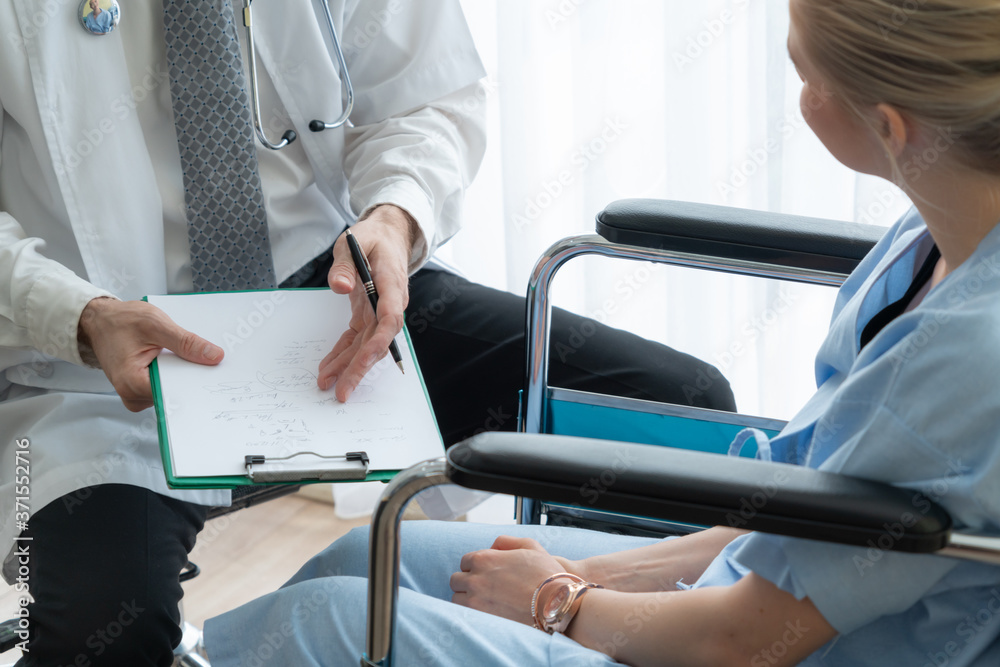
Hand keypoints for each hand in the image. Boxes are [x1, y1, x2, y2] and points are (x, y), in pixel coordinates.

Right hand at [78, 297, 223, 411]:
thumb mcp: (156, 325)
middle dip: (193, 378)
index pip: (175, 393)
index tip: (216, 375)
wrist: (100, 321)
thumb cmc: (121, 321)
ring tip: (194, 358)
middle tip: (213, 363)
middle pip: (175, 394)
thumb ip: (186, 342)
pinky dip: (175, 374)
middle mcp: (132, 395)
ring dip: (184, 375)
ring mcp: (135, 394)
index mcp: (132, 382)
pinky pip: (165, 385)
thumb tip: (215, 356)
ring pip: (172, 390)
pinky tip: (181, 360)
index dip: (197, 383)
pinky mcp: (140, 389)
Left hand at [318, 205, 415, 400]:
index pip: (390, 317)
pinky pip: (356, 339)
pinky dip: (342, 354)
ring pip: (366, 346)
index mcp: (391, 284)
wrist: (388, 237)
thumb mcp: (354, 242)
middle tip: (343, 390)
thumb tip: (339, 286)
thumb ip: (345, 265)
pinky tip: (329, 369)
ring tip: (327, 384)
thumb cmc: (373, 238)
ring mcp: (379, 312)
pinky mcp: (368, 315)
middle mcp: (390, 304)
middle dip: (360, 368)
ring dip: (348, 367)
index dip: (380, 340)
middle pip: (378, 341)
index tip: (366, 358)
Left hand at [449, 536, 570, 625]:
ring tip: (485, 603)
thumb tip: (493, 547)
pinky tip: (486, 613)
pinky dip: (471, 614)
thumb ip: (506, 542)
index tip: (486, 574)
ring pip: (457, 599)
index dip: (476, 567)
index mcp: (484, 559)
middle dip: (467, 583)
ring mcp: (475, 601)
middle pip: (456, 581)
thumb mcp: (530, 545)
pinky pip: (464, 616)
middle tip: (484, 589)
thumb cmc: (546, 574)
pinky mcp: (480, 620)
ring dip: (466, 599)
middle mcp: (475, 579)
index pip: (465, 562)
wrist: (556, 603)